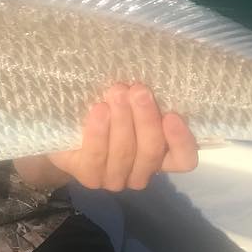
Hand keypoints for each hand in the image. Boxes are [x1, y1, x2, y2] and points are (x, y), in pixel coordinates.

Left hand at [21, 82, 196, 192]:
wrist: (67, 131)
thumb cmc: (109, 112)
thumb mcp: (131, 105)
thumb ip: (145, 99)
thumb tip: (152, 72)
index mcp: (160, 157)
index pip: (184, 159)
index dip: (181, 140)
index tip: (173, 115)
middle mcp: (141, 172)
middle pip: (151, 151)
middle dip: (146, 118)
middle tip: (138, 90)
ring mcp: (115, 178)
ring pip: (125, 152)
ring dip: (122, 120)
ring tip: (117, 92)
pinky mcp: (89, 176)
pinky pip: (97, 155)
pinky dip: (100, 132)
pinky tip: (99, 110)